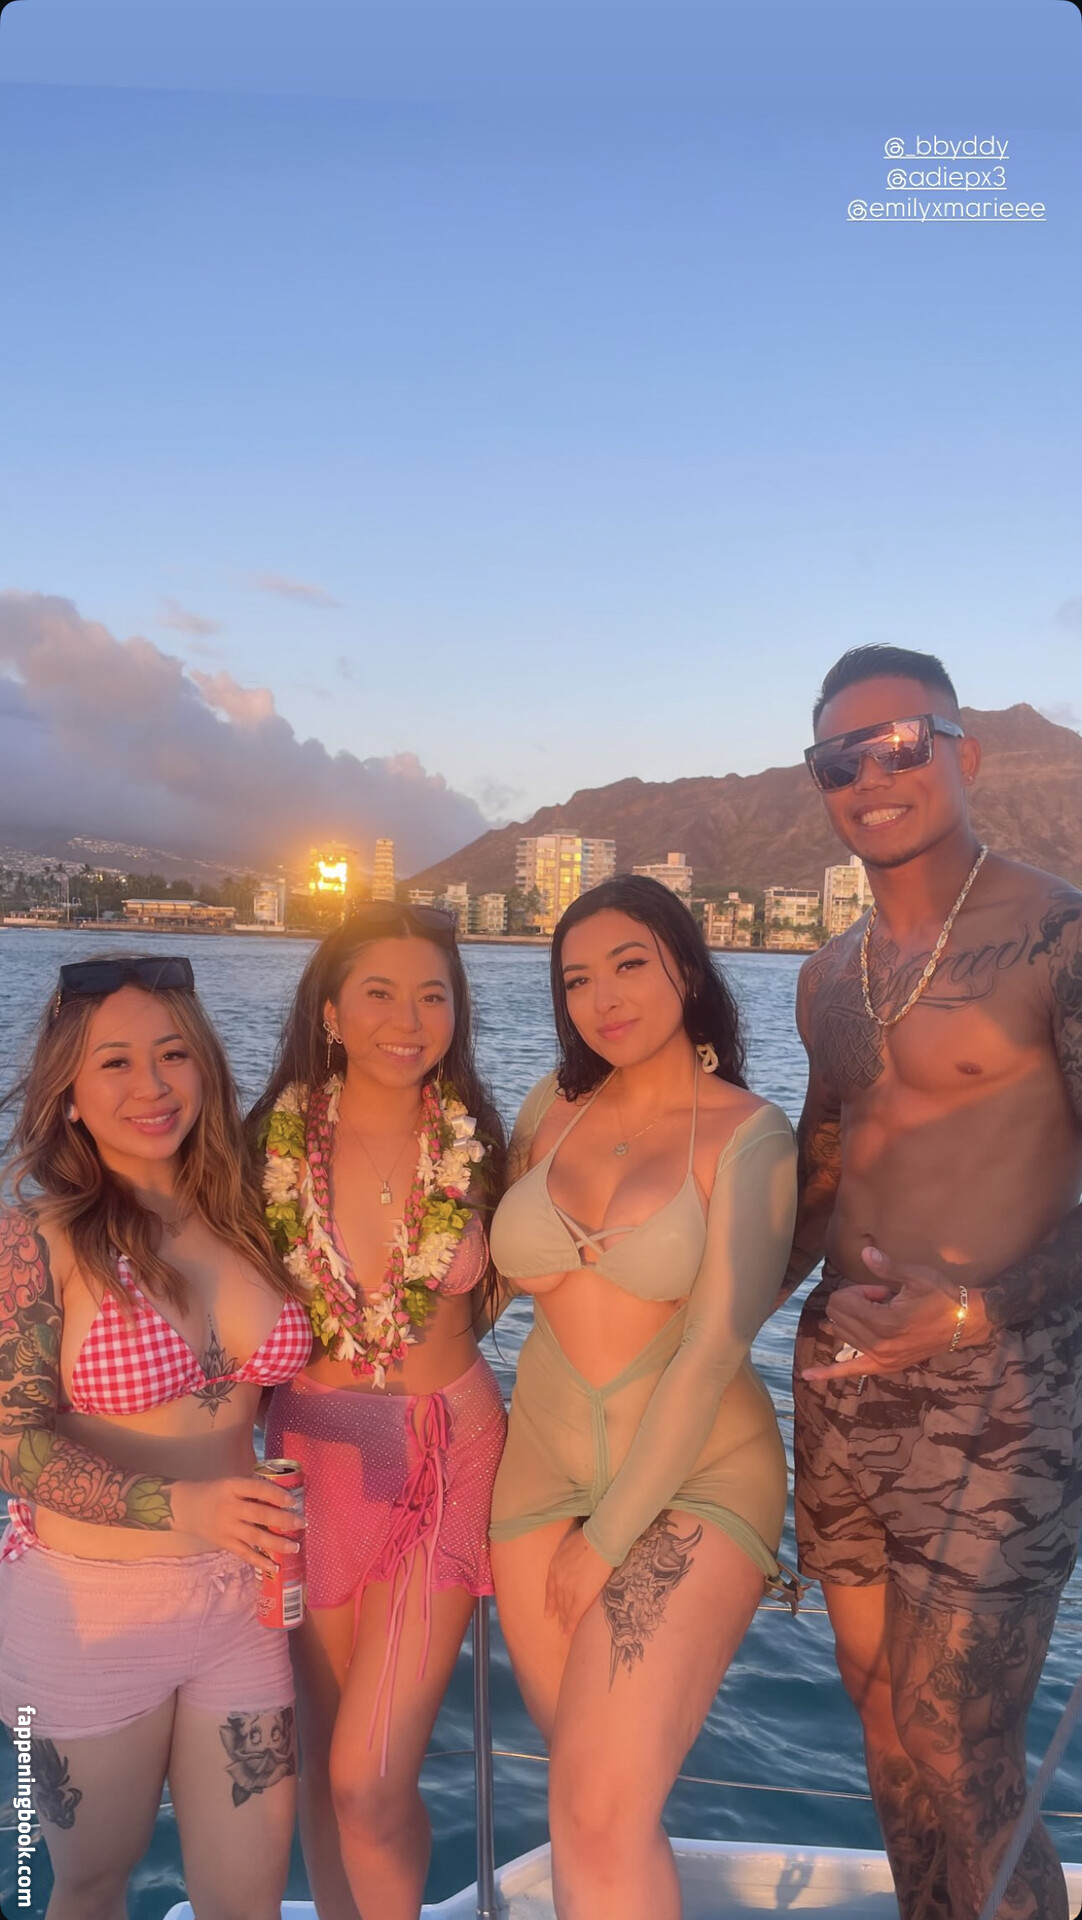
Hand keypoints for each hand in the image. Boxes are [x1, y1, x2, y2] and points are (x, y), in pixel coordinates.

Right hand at [172, 1475, 304, 1571]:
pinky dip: (260, 1561)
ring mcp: (226, 1527)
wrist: (184, 1507)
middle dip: (283, 1520)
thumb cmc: (214, 1492)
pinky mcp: (224, 1543)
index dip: (276, 1494)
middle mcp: (229, 1507)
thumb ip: (252, 1491)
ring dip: (277, 1543)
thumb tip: (283, 1498)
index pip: (257, 1489)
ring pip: (255, 1537)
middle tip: (301, 1523)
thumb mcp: (231, 1484)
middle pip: (260, 1515)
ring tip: (295, 1547)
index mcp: (232, 1487)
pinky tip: (275, 1567)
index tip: (293, 1500)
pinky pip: (245, 1553)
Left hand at [544, 1522, 610, 1636]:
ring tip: (563, 1632)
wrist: (598, 1541)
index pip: (550, 1588)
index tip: (548, 1612)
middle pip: (557, 1600)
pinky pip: (573, 1616)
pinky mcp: (580, 1598)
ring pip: (564, 1610)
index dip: (550, 1601)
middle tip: (557, 1624)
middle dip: (557, 1613)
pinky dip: (570, 1627)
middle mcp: (558, 1580)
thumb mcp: (570, 1544)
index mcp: (555, 1566)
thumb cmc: (589, 1537)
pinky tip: (567, 1635)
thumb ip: (569, 1555)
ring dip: (563, 1622)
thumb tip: (575, 1557)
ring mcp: (568, 1590)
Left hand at [801, 1247, 989, 1380]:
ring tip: (872, 1312)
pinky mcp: (885, 1366)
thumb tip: (865, 1251)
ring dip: (849, 1321)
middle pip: (839, 1317)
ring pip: (841, 1336)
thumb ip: (886, 1267)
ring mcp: (881, 1359)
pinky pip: (850, 1371)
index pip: (844, 1302)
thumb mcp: (915, 1277)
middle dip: (853, 1303)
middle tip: (880, 1300)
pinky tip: (808, 1375)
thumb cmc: (940, 1297)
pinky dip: (828, 1373)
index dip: (858, 1290)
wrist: (962, 1324)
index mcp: (884, 1322)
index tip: (880, 1290)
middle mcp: (878, 1344)